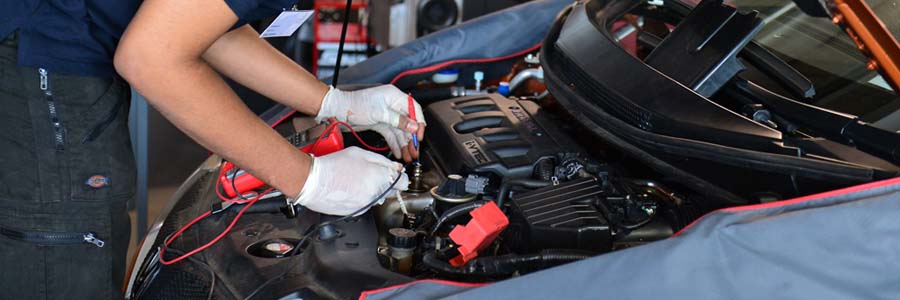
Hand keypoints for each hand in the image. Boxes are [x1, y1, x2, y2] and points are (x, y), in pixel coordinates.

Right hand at [292, 146, 408, 215]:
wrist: (313, 182)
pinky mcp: (358, 211)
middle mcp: (375, 194)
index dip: (400, 177)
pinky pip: (367, 203)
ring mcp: (367, 204)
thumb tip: (395, 167)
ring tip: (357, 180)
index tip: (396, 174)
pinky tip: (351, 188)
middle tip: (370, 173)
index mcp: (379, 178)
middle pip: (392, 190)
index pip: (404, 182)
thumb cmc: (333, 166)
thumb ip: (382, 161)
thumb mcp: (360, 153)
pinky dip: (363, 197)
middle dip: (385, 182)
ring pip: (379, 197)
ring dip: (374, 190)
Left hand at [316, 85, 425, 161]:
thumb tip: (414, 126)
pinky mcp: (381, 123)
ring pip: (400, 131)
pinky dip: (395, 144)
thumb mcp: (380, 113)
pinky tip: (399, 152)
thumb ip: (398, 120)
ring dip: (404, 144)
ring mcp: (387, 115)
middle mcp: (393, 105)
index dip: (419, 123)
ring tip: (408, 156)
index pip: (414, 110)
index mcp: (395, 97)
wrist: (339, 110)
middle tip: (415, 151)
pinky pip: (391, 135)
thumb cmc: (355, 105)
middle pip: (408, 123)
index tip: (419, 136)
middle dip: (412, 138)